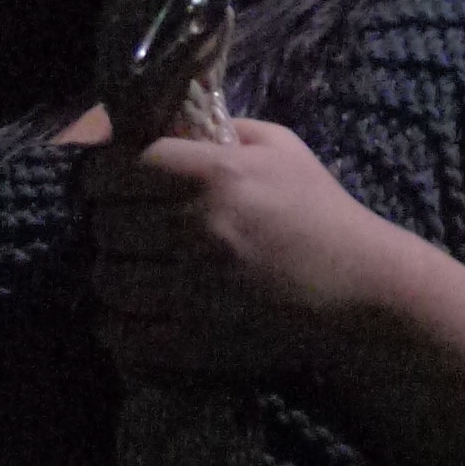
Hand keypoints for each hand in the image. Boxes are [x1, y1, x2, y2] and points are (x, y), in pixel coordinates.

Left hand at [86, 120, 400, 382]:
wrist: (363, 290)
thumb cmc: (321, 212)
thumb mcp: (281, 148)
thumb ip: (221, 129)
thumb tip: (163, 125)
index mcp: (215, 174)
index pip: (118, 167)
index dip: (101, 174)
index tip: (107, 182)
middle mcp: (197, 228)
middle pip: (106, 224)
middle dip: (109, 223)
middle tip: (124, 228)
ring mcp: (193, 289)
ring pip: (107, 278)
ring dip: (111, 273)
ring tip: (129, 271)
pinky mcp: (195, 339)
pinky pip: (124, 333)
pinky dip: (116, 325)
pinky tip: (128, 315)